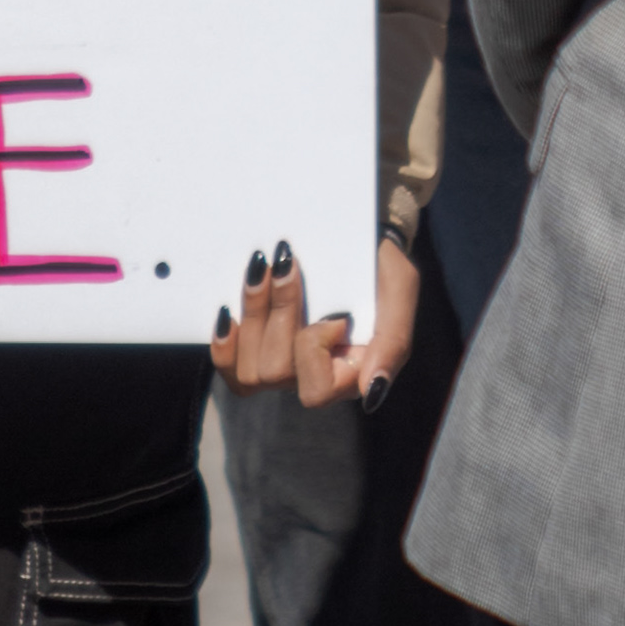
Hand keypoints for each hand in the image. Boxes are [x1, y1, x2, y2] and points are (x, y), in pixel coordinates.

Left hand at [209, 234, 420, 410]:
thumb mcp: (399, 289)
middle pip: (274, 373)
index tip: (335, 314)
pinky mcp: (252, 349)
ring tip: (262, 268)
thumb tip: (371, 389)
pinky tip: (228, 311)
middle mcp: (312, 376)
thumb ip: (394, 340)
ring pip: (248, 371)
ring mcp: (280, 365)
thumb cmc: (376, 263)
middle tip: (289, 266)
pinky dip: (225, 340)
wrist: (347, 233)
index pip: (316, 392)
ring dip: (253, 312)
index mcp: (350, 372)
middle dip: (279, 314)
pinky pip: (229, 367)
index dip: (314, 349)